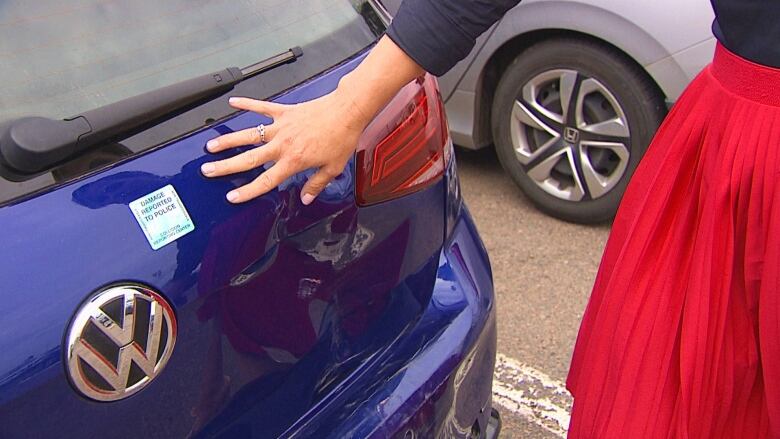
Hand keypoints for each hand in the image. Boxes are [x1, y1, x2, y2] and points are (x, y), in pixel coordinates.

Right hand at [200, 36, 424, 203]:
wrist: (347, 111)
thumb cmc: (341, 138)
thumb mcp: (333, 168)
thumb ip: (316, 184)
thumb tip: (305, 198)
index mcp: (293, 161)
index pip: (265, 181)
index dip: (248, 191)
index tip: (232, 197)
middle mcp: (282, 144)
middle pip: (248, 159)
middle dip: (226, 167)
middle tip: (207, 171)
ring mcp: (280, 126)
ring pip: (248, 135)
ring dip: (228, 140)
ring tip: (211, 146)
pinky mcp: (284, 111)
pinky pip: (261, 107)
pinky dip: (246, 104)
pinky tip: (232, 102)